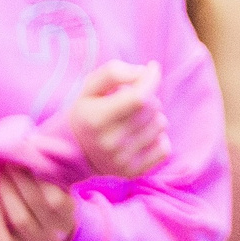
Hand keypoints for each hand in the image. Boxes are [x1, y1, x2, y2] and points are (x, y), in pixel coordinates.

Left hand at [0, 167, 76, 240]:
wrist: (53, 232)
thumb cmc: (53, 199)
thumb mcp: (60, 187)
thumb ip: (50, 173)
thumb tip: (29, 148)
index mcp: (67, 214)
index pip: (56, 198)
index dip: (40, 179)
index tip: (27, 161)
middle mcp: (53, 231)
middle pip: (35, 203)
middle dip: (18, 180)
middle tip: (8, 164)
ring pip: (19, 219)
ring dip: (7, 194)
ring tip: (0, 176)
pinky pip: (3, 239)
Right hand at [65, 61, 170, 180]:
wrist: (75, 153)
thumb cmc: (88, 112)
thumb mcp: (90, 87)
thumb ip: (114, 72)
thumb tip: (144, 72)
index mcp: (96, 119)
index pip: (139, 97)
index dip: (151, 78)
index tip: (151, 68)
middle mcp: (109, 142)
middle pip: (152, 107)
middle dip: (147, 96)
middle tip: (131, 101)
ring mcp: (122, 160)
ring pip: (161, 124)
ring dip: (152, 117)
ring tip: (134, 120)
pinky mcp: (133, 172)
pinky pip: (164, 148)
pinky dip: (158, 138)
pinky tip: (141, 137)